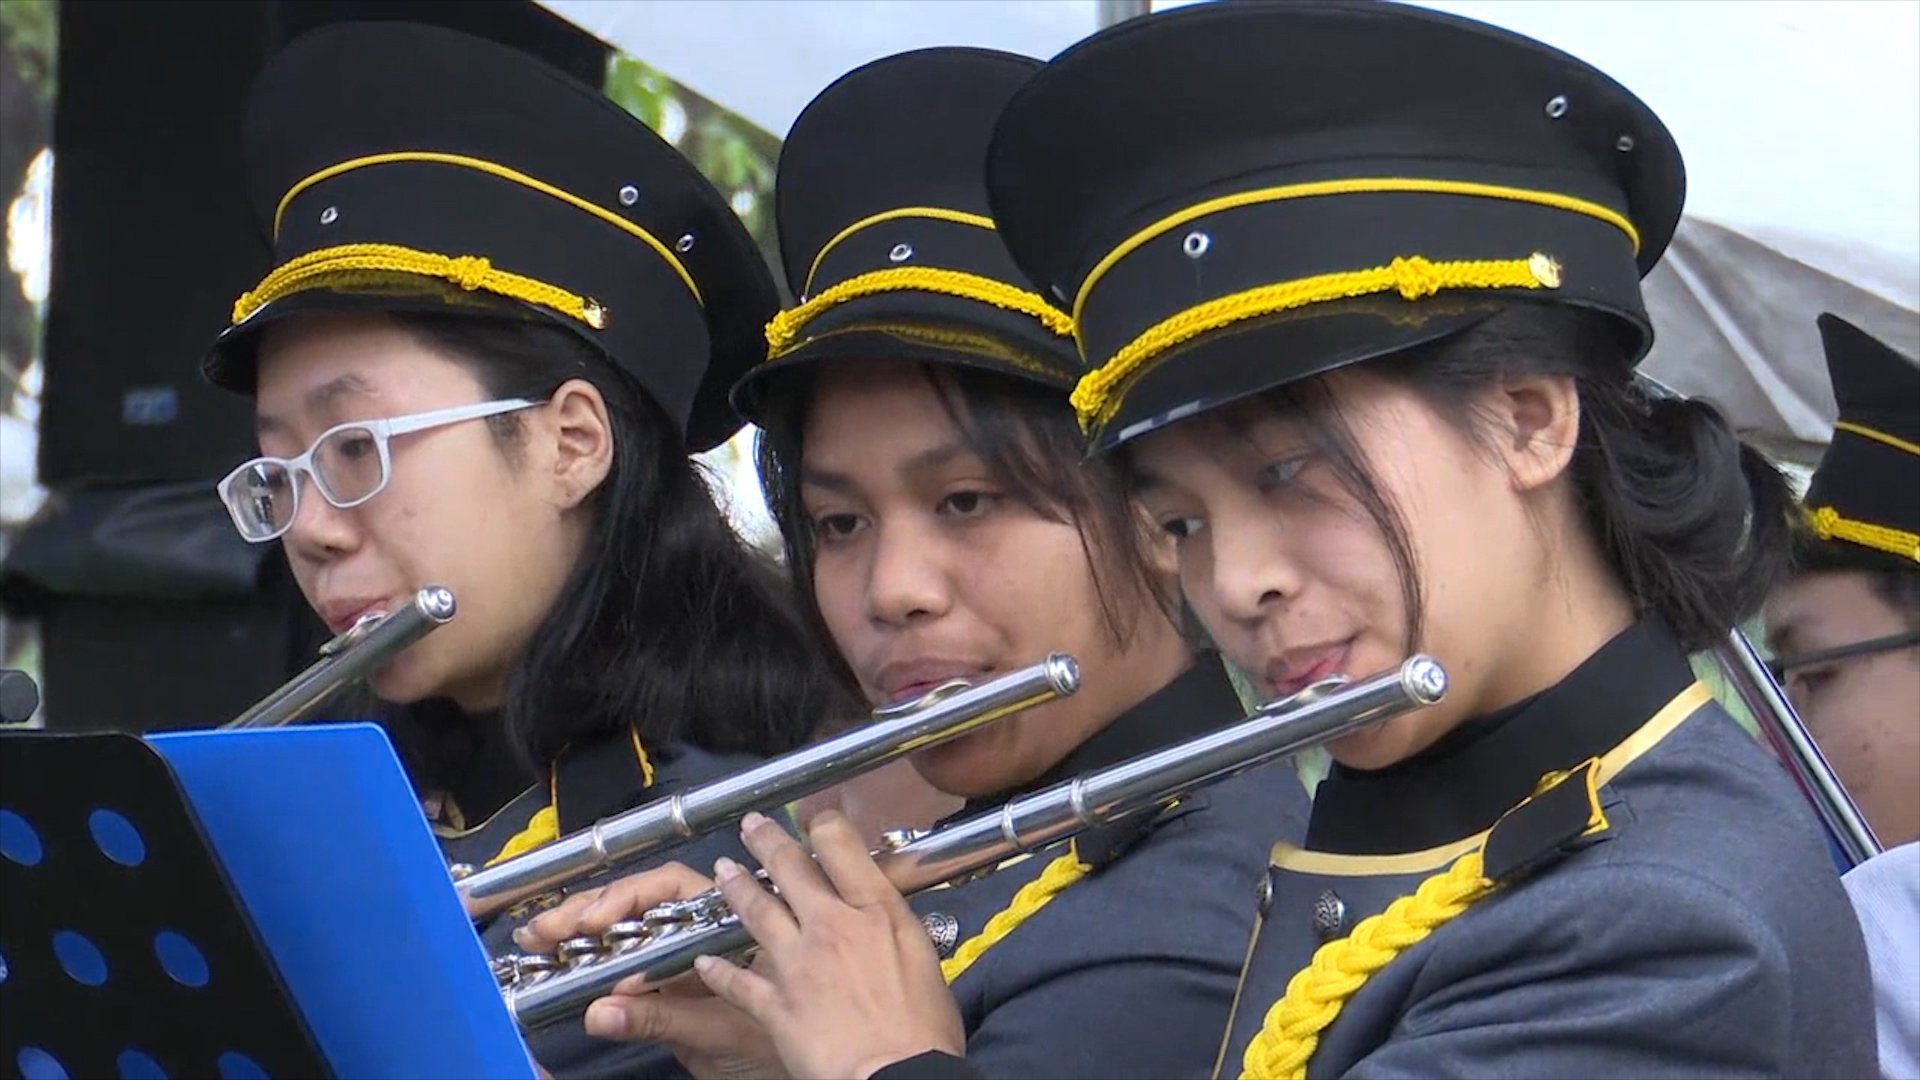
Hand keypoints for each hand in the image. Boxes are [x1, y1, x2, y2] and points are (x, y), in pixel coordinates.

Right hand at [515, 862, 788, 1078]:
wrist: (814, 1072)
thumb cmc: (775, 1049)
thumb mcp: (718, 1035)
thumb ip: (660, 1020)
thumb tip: (596, 1013)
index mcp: (727, 924)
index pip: (668, 890)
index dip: (625, 899)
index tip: (590, 922)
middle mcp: (705, 929)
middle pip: (640, 901)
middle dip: (587, 910)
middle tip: (543, 929)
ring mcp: (688, 952)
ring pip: (632, 925)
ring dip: (584, 926)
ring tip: (540, 935)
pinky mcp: (674, 983)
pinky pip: (631, 962)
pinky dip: (595, 958)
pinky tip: (564, 958)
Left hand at [694, 811, 964, 1079]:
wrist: (895, 1075)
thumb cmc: (924, 1026)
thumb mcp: (924, 955)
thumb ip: (893, 923)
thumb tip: (879, 907)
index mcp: (874, 911)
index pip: (840, 849)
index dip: (823, 827)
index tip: (813, 821)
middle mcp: (830, 926)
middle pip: (790, 870)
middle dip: (766, 842)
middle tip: (751, 826)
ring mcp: (797, 963)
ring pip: (757, 913)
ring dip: (736, 888)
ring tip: (722, 871)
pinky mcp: (774, 1003)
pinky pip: (737, 982)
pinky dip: (719, 970)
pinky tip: (705, 959)